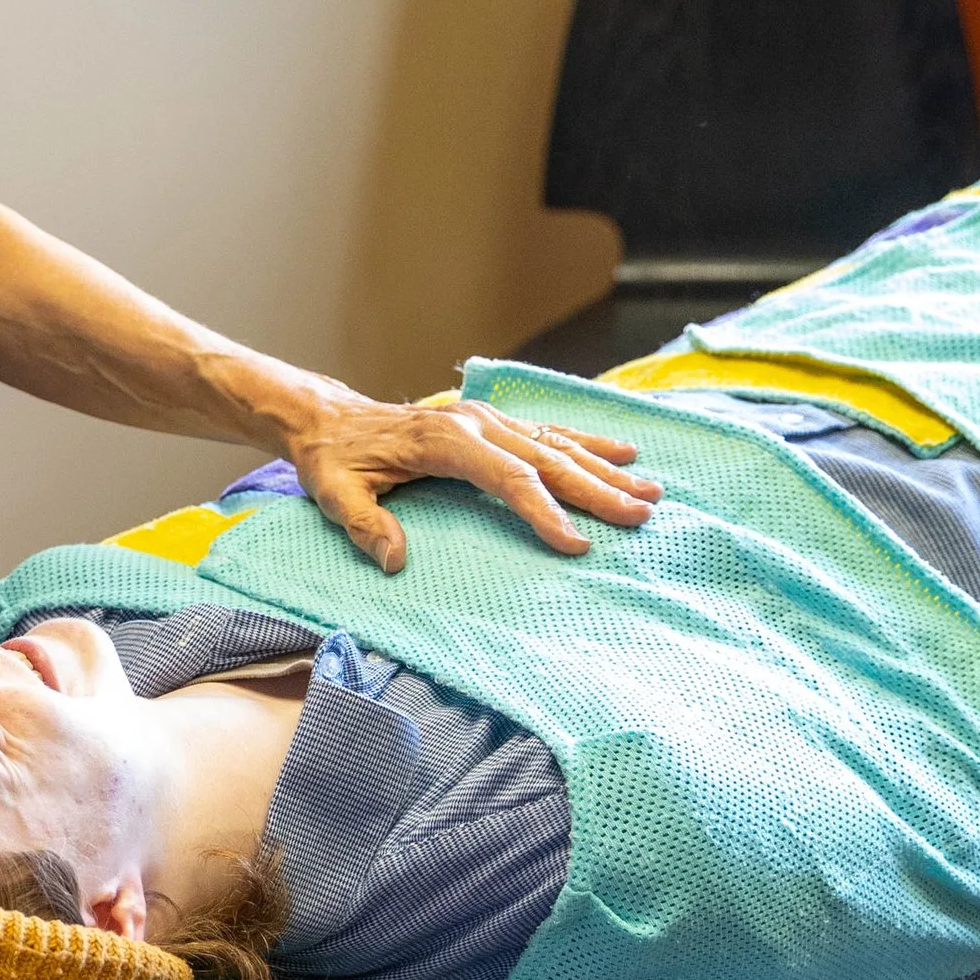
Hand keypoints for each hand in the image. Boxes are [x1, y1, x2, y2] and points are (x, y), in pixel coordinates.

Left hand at [277, 381, 660, 573]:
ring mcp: (486, 419)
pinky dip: (589, 443)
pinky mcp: (490, 422)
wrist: (330, 420)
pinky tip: (623, 454)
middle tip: (640, 517)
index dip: (543, 510)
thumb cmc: (334, 461)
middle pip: (546, 459)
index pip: (506, 478)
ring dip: (605, 468)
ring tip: (650, 492)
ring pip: (556, 444)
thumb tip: (394, 560)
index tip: (575, 543)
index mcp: (443, 442)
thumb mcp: (334, 494)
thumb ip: (363, 526)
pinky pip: (547, 432)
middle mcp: (474, 424)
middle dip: (596, 490)